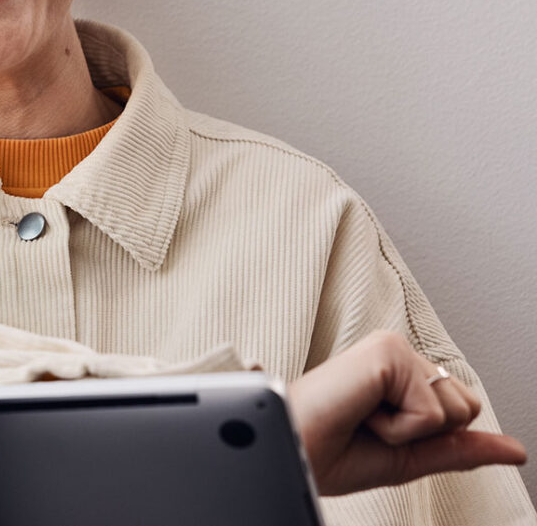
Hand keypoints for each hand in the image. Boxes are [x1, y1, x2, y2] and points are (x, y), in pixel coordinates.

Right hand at [286, 330, 526, 495]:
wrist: (289, 451)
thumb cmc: (330, 450)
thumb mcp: (408, 456)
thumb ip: (459, 448)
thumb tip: (515, 449)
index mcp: (398, 369)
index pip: (462, 409)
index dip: (428, 437)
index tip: (377, 431)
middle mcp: (397, 351)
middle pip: (467, 407)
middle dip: (426, 433)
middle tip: (372, 425)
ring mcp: (391, 347)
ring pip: (454, 411)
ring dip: (409, 432)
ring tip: (363, 418)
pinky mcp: (386, 352)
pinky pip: (431, 413)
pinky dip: (398, 428)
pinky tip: (361, 411)